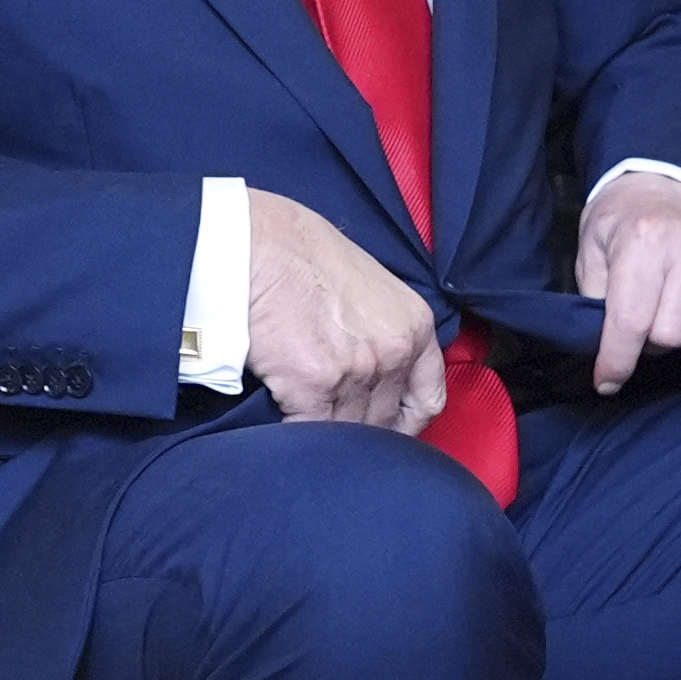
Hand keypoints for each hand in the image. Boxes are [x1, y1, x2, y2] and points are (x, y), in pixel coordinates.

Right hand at [248, 188, 438, 430]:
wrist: (252, 242)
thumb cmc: (297, 252)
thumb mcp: (368, 286)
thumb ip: (381, 331)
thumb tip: (369, 371)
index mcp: (414, 325)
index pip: (428, 400)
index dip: (406, 425)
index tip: (386, 433)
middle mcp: (395, 350)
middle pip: (386, 422)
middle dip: (361, 432)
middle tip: (334, 432)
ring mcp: (359, 369)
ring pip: (350, 433)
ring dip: (326, 437)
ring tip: (304, 427)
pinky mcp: (315, 383)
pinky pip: (312, 432)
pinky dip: (297, 437)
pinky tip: (282, 427)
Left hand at [574, 169, 680, 393]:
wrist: (667, 184)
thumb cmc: (625, 223)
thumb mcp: (592, 252)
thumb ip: (595, 302)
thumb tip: (606, 355)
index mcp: (644, 239)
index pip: (631, 322)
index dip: (616, 360)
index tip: (607, 381)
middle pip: (670, 336)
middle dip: (650, 340)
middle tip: (642, 320)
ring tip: (671, 308)